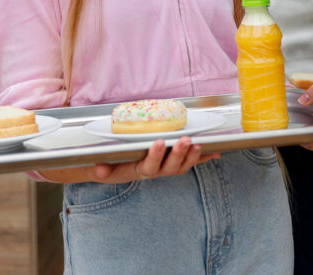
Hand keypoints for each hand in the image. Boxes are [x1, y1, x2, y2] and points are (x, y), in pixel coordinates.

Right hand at [38, 137, 218, 183]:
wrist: (119, 170)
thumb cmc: (113, 165)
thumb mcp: (105, 168)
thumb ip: (101, 170)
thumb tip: (97, 169)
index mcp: (140, 170)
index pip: (148, 165)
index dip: (154, 155)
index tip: (157, 142)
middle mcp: (157, 171)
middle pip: (170, 166)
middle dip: (178, 153)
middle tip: (184, 140)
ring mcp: (168, 169)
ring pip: (182, 165)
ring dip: (192, 155)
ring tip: (197, 144)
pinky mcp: (177, 164)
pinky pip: (192, 163)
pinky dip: (204, 158)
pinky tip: (216, 153)